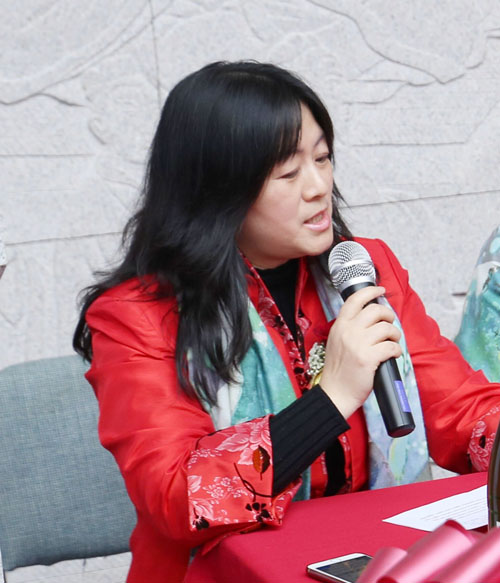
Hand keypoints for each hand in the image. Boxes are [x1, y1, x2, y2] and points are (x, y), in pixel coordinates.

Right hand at [320, 286, 401, 419]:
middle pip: (375, 310)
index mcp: (339, 326)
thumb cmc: (338, 371)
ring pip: (386, 328)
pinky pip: (391, 346)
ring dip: (394, 334)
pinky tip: (392, 355)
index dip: (370, 291)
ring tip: (392, 342)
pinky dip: (396, 350)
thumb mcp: (336, 342)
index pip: (355, 300)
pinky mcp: (368, 358)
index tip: (380, 290)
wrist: (335, 393)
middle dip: (388, 315)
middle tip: (390, 325)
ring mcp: (358, 344)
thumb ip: (349, 328)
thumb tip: (371, 318)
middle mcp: (348, 332)